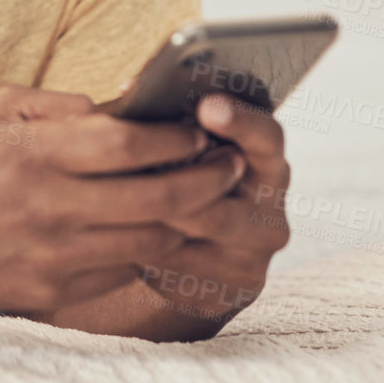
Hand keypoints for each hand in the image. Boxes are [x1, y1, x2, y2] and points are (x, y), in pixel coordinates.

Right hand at [0, 83, 248, 318]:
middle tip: (231, 165)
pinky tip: (156, 230)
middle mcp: (50, 207)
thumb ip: (56, 103)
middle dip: (207, 179)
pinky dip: (148, 250)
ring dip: (189, 219)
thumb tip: (116, 107)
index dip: (176, 137)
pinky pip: (123, 271)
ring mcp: (55, 256)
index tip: (201, 129)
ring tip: (205, 199)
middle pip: (158, 198)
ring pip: (152, 241)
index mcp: (35, 154)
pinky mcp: (55, 292)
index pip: (128, 144)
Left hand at [126, 93, 292, 336]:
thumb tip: (131, 93)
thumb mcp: (185, 152)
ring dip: (153, 214)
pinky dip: (145, 249)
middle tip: (135, 167)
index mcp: (266, 162)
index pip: (266, 137)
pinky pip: (180, 268)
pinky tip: (117, 236)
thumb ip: (174, 127)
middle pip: (222, 196)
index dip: (240, 120)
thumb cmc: (178, 178)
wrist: (193, 252)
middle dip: (173, 181)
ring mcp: (254, 256)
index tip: (207, 104)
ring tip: (112, 197)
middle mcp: (271, 211)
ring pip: (196, 233)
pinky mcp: (231, 290)